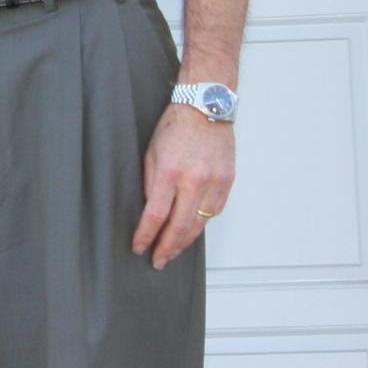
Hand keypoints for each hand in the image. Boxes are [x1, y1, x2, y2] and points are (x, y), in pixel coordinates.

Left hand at [131, 104, 235, 269]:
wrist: (206, 107)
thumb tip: (151, 211)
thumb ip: (151, 183)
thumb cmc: (175, 126)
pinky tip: (191, 230)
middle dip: (167, 247)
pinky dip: (201, 223)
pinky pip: (214, 211)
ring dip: (185, 241)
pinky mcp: (228, 182)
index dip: (146, 235)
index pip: (156, 215)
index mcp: (171, 172)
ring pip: (200, 223)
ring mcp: (215, 183)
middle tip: (158, 260)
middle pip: (180, 226)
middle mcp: (195, 180)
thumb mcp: (151, 152)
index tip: (139, 247)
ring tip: (172, 250)